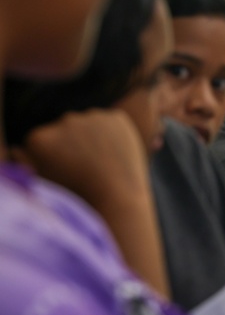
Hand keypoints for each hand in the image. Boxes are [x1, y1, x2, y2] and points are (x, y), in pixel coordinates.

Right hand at [11, 110, 149, 206]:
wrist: (117, 198)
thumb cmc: (75, 196)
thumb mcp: (42, 182)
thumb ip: (25, 163)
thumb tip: (17, 149)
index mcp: (39, 138)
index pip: (40, 140)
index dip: (50, 157)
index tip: (61, 172)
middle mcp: (64, 120)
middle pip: (63, 129)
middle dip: (69, 144)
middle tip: (81, 168)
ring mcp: (92, 116)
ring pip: (86, 124)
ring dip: (89, 137)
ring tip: (98, 162)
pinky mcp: (116, 116)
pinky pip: (109, 123)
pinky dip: (111, 134)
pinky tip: (113, 153)